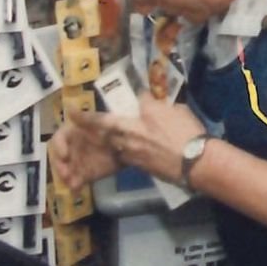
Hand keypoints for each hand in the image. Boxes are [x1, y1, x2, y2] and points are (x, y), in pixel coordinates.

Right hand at [49, 116, 117, 189]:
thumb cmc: (116, 128)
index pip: (59, 139)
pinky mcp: (87, 173)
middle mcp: (73, 147)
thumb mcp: (102, 120)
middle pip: (59, 157)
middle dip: (59, 166)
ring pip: (66, 170)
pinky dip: (75, 185)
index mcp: (74, 132)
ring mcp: (79, 161)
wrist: (132, 143)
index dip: (58, 147)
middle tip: (65, 174)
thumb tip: (69, 109)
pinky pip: (77, 180)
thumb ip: (86, 117)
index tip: (65, 155)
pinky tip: (77, 189)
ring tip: (72, 183)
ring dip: (66, 177)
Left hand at [73, 96, 204, 185]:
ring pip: (114, 147)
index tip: (70, 111)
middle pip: (103, 135)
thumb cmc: (183, 132)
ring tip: (109, 134)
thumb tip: (142, 98)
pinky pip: (126, 156)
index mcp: (131, 125)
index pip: (101, 119)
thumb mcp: (169, 109)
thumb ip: (152, 103)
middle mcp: (127, 142)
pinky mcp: (143, 167)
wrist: (196, 162)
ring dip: (107, 141)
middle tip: (81, 124)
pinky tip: (132, 145)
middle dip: (91, 130)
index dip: (84, 116)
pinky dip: (124, 149)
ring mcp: (134, 157)